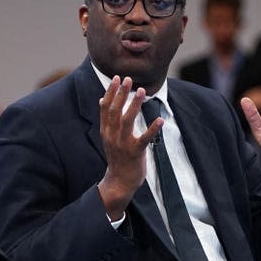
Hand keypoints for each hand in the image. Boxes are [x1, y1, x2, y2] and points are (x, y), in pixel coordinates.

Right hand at [97, 76, 162, 219]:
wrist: (119, 181)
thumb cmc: (117, 156)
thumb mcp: (107, 137)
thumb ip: (106, 119)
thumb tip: (101, 100)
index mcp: (106, 131)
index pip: (106, 108)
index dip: (111, 92)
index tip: (117, 78)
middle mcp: (112, 135)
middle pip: (115, 111)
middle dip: (121, 94)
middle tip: (128, 79)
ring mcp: (123, 144)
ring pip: (127, 121)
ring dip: (134, 105)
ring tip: (141, 91)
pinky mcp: (135, 152)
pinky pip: (144, 139)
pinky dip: (152, 129)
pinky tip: (160, 120)